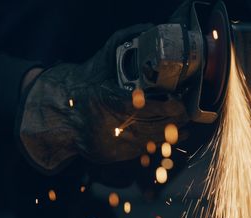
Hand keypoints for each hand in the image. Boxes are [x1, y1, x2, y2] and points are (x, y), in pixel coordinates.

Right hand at [18, 24, 188, 173]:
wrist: (63, 115)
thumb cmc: (86, 85)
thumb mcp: (102, 61)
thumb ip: (123, 44)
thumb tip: (147, 30)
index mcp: (107, 100)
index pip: (143, 107)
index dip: (166, 107)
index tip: (180, 104)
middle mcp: (110, 124)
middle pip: (152, 126)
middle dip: (174, 121)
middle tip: (186, 113)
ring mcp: (111, 143)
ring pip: (150, 141)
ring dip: (171, 134)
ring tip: (184, 126)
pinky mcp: (112, 155)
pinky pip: (141, 151)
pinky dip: (158, 144)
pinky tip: (170, 138)